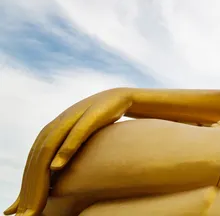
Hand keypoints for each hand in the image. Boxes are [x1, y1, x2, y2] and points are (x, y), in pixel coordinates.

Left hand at [4, 87, 133, 215]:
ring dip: (40, 175)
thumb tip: (52, 176)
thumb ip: (64, 153)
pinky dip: (64, 150)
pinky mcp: (90, 116)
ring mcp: (72, 119)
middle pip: (37, 159)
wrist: (118, 97)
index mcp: (51, 132)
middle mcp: (57, 125)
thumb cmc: (98, 121)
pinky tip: (57, 166)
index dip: (25, 187)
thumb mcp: (78, 138)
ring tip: (36, 200)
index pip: (33, 162)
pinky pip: (74, 135)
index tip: (19, 212)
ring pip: (49, 149)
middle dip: (30, 188)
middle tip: (27, 214)